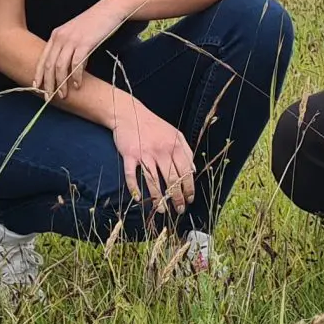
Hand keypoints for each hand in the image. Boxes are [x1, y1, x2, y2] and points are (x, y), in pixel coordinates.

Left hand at [33, 0, 130, 99]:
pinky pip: (77, 64)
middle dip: (48, 83)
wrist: (109, 9)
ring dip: (61, 83)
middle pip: (50, 65)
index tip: (36, 88)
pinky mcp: (85, 43)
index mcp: (56, 35)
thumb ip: (68, 48)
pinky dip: (76, 76)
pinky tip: (78, 84)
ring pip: (61, 66)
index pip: (43, 58)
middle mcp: (60, 37)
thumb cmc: (94, 23)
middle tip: (49, 97)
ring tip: (64, 95)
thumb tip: (68, 69)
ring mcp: (72, 40)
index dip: (38, 75)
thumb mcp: (76, 34)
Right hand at [110, 101, 195, 216]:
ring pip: (153, 181)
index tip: (190, 199)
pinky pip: (132, 175)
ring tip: (163, 210)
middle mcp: (161, 150)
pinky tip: (139, 200)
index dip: (189, 188)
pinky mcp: (129, 155)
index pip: (186, 172)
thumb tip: (194, 170)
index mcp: (175, 146)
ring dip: (159, 199)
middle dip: (177, 197)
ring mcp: (145, 153)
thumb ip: (186, 151)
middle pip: (172, 179)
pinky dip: (134, 189)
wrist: (129, 113)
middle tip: (179, 209)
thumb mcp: (175, 134)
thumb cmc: (154, 125)